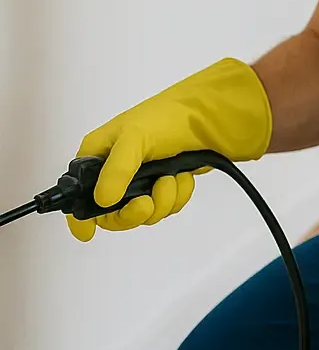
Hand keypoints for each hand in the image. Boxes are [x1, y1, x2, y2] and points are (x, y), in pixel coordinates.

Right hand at [67, 58, 272, 241]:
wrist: (209, 116)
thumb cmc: (167, 117)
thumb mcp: (135, 138)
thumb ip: (117, 170)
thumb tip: (102, 200)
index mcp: (98, 157)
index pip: (78, 194)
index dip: (80, 216)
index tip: (88, 233)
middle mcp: (115, 172)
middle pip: (112, 213)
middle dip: (132, 213)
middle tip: (146, 203)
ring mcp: (141, 181)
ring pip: (143, 213)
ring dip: (162, 201)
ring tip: (171, 178)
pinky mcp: (165, 186)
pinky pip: (166, 207)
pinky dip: (177, 197)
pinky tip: (184, 178)